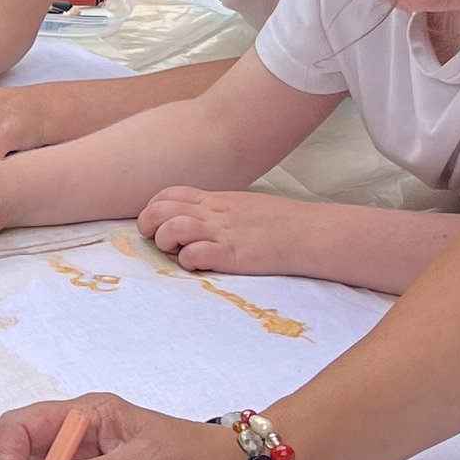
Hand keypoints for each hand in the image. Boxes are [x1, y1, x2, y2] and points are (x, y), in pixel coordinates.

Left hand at [137, 185, 296, 275]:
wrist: (310, 233)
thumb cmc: (280, 223)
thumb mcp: (243, 207)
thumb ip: (218, 212)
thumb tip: (197, 221)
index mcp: (216, 200)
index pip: (170, 193)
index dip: (153, 207)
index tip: (156, 224)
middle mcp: (214, 213)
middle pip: (162, 208)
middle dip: (148, 224)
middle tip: (157, 240)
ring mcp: (223, 232)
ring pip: (172, 227)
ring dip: (165, 241)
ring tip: (176, 251)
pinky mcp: (233, 254)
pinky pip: (195, 254)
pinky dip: (187, 261)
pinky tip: (197, 265)